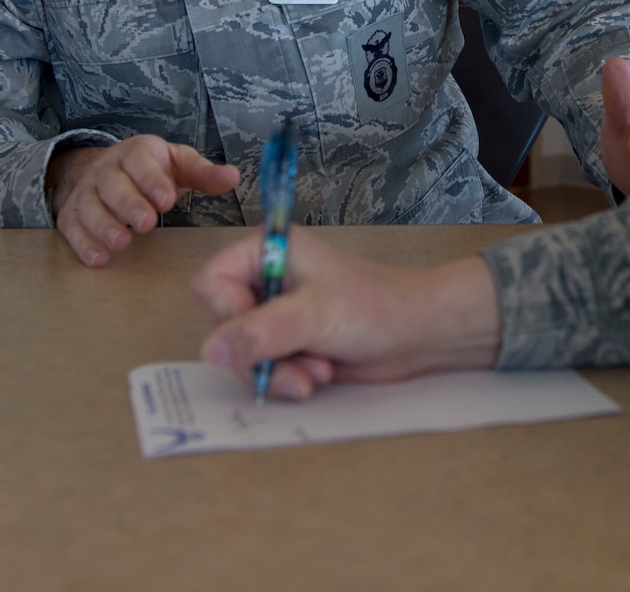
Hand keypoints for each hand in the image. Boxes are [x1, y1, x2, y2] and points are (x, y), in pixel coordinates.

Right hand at [48, 135, 239, 267]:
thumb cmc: (151, 169)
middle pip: (112, 184)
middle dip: (128, 203)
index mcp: (135, 152)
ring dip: (103, 225)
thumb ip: (203, 173)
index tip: (166, 200)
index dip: (151, 180)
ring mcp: (86, 191)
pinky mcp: (72, 214)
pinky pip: (72, 228)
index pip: (139, 162)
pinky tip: (99, 259)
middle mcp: (106, 169)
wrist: (106, 169)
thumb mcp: (178, 164)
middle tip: (147, 223)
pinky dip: (82, 244)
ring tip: (122, 243)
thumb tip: (234, 176)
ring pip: (89, 206)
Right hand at [194, 229, 501, 398]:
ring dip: (276, 371)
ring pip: (242, 354)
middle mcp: (267, 279)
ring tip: (317, 372)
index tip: (262, 331)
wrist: (418, 334)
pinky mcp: (289, 342)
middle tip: (297, 367)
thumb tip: (211, 350)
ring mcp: (277, 313)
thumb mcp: (313, 315)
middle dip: (260, 354)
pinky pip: (263, 368)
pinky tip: (318, 375)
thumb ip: (259, 332)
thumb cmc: (375, 307)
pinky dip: (286, 378)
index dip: (228, 314)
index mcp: (266, 251)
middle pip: (224, 325)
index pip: (211, 284)